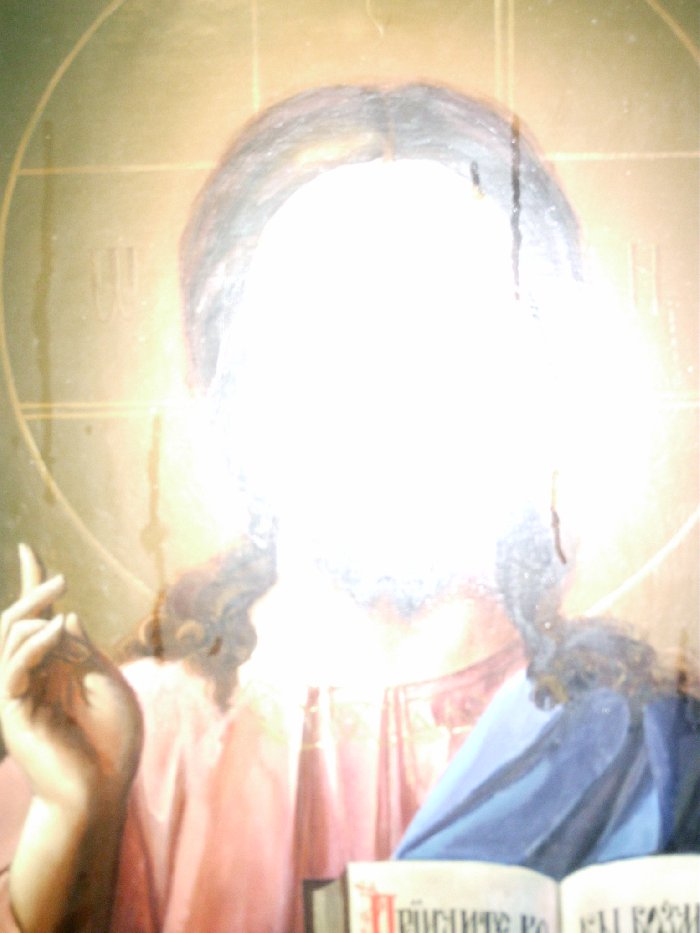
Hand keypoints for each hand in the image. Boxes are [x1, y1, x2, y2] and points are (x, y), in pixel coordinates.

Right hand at [0, 544, 142, 809]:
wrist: (102, 788)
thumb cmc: (111, 740)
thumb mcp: (105, 683)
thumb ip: (83, 650)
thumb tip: (64, 616)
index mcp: (56, 665)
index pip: (39, 618)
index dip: (32, 584)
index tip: (27, 550)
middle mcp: (33, 675)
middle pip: (18, 622)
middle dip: (33, 593)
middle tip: (61, 578)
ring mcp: (19, 693)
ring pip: (11, 639)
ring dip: (34, 615)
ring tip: (61, 606)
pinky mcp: (14, 711)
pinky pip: (13, 669)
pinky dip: (34, 645)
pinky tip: (57, 631)